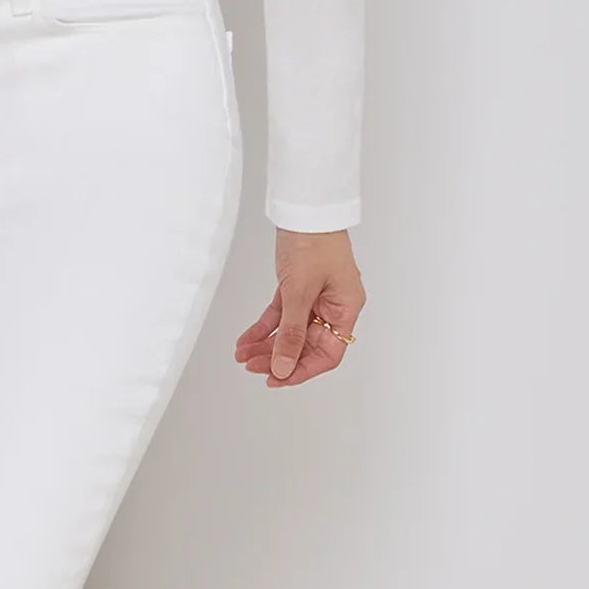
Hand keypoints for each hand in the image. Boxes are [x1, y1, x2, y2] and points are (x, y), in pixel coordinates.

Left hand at [234, 228, 364, 387]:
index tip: (277, 378)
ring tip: (243, 354)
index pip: (328, 354)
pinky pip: (280, 315)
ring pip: (290, 331)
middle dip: (278, 357)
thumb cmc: (313, 243)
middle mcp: (333, 307)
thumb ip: (290, 333)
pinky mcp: (297, 288)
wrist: (304, 209)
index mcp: (346, 309)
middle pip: (306, 344)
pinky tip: (245, 339)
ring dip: (267, 345)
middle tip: (252, 366)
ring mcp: (316, 298)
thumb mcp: (299, 293)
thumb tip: (284, 367)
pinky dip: (263, 328)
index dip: (302, 370)